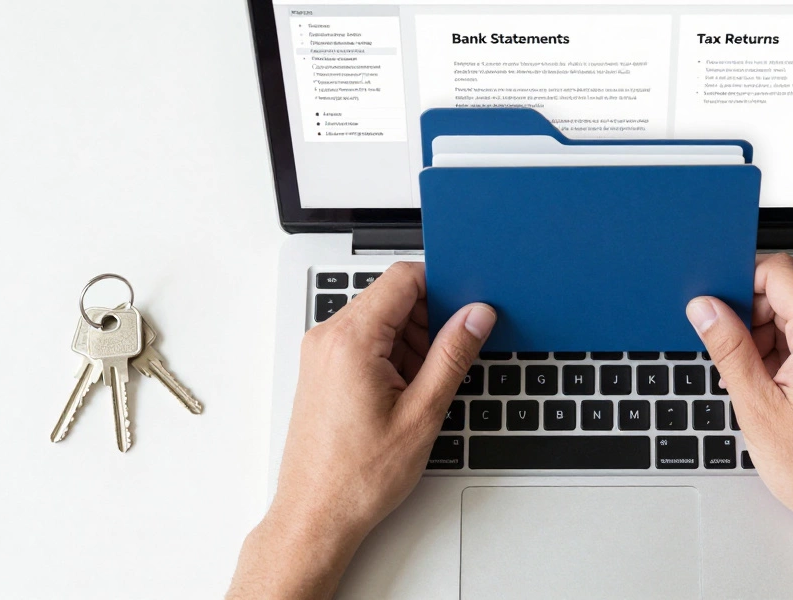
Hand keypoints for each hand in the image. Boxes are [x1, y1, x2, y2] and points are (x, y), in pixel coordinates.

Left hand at [228, 262, 495, 599]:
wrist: (316, 516)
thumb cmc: (357, 477)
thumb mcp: (422, 413)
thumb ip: (453, 355)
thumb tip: (476, 316)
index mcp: (351, 340)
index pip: (404, 277)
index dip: (442, 287)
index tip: (465, 309)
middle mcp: (328, 338)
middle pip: (392, 296)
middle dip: (427, 321)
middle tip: (447, 361)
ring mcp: (321, 354)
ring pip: (380, 321)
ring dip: (410, 343)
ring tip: (420, 390)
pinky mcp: (322, 370)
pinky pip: (364, 343)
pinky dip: (391, 358)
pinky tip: (402, 395)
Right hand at [686, 253, 792, 599]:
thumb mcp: (756, 406)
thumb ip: (728, 348)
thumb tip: (706, 308)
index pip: (779, 272)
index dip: (741, 282)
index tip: (718, 306)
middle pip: (788, 294)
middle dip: (752, 319)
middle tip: (735, 361)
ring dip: (769, 339)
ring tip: (758, 386)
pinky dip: (789, 355)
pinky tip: (776, 390)